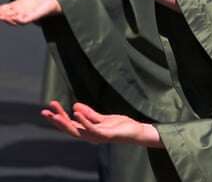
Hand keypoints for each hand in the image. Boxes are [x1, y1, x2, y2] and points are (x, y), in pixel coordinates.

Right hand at [0, 0, 61, 24]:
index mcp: (16, 6)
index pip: (4, 9)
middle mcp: (19, 12)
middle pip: (6, 15)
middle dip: (1, 15)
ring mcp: (25, 15)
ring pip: (13, 20)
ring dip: (7, 18)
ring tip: (1, 16)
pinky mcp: (32, 17)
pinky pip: (23, 21)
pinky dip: (18, 20)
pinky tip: (14, 17)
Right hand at [41, 101, 161, 147]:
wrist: (136, 131)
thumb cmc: (120, 126)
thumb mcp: (103, 118)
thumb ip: (89, 113)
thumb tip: (74, 105)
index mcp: (87, 131)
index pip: (69, 125)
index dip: (58, 118)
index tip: (48, 109)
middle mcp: (89, 136)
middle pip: (69, 129)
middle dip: (56, 121)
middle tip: (44, 112)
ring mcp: (96, 136)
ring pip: (76, 131)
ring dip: (65, 122)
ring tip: (55, 114)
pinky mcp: (105, 135)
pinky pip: (91, 128)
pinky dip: (83, 121)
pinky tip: (75, 113)